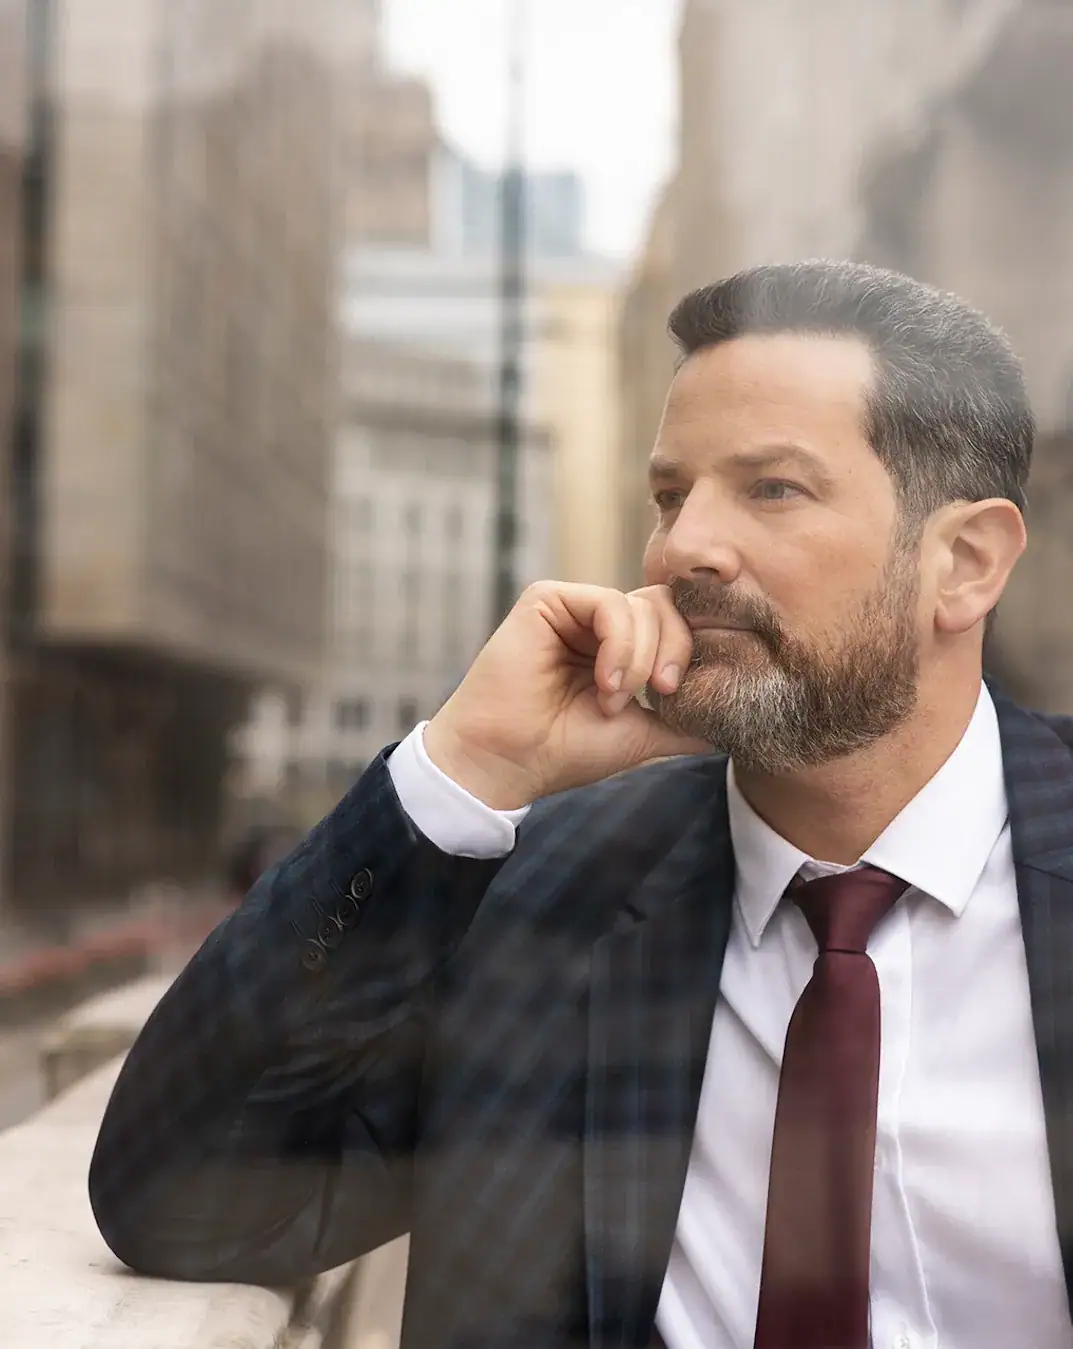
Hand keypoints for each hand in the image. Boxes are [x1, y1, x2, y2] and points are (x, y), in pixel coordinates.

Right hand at [423, 581, 710, 808]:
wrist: (508, 762)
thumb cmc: (564, 751)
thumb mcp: (642, 736)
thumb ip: (686, 724)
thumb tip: (733, 724)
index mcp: (618, 646)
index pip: (674, 623)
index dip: (688, 652)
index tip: (676, 696)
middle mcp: (596, 622)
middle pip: (666, 606)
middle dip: (674, 651)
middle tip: (658, 694)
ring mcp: (572, 609)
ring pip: (643, 605)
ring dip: (640, 660)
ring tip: (612, 701)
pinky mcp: (547, 600)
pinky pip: (609, 604)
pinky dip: (619, 645)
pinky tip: (604, 683)